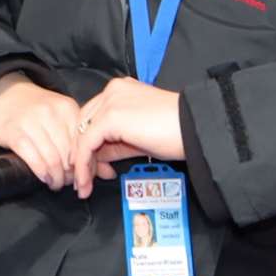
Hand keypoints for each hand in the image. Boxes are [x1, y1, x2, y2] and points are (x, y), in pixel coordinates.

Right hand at [0, 74, 80, 189]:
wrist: (7, 96)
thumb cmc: (37, 111)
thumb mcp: (63, 120)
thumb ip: (84, 145)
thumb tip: (107, 173)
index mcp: (68, 109)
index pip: (83, 144)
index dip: (86, 165)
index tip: (83, 177)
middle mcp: (51, 113)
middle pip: (69, 154)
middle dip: (71, 175)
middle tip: (69, 183)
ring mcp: (32, 122)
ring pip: (53, 160)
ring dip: (57, 178)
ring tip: (56, 182)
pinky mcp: (15, 133)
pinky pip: (34, 160)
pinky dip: (42, 174)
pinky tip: (44, 178)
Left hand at [71, 79, 183, 199]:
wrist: (194, 129)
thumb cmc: (177, 132)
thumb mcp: (138, 137)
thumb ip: (115, 143)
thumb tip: (97, 157)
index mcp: (120, 90)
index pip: (93, 117)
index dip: (89, 144)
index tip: (90, 168)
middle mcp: (112, 91)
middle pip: (84, 124)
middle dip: (82, 154)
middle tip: (83, 179)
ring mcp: (110, 101)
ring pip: (82, 134)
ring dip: (80, 163)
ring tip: (83, 185)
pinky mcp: (110, 116)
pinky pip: (87, 143)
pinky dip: (83, 163)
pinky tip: (86, 179)